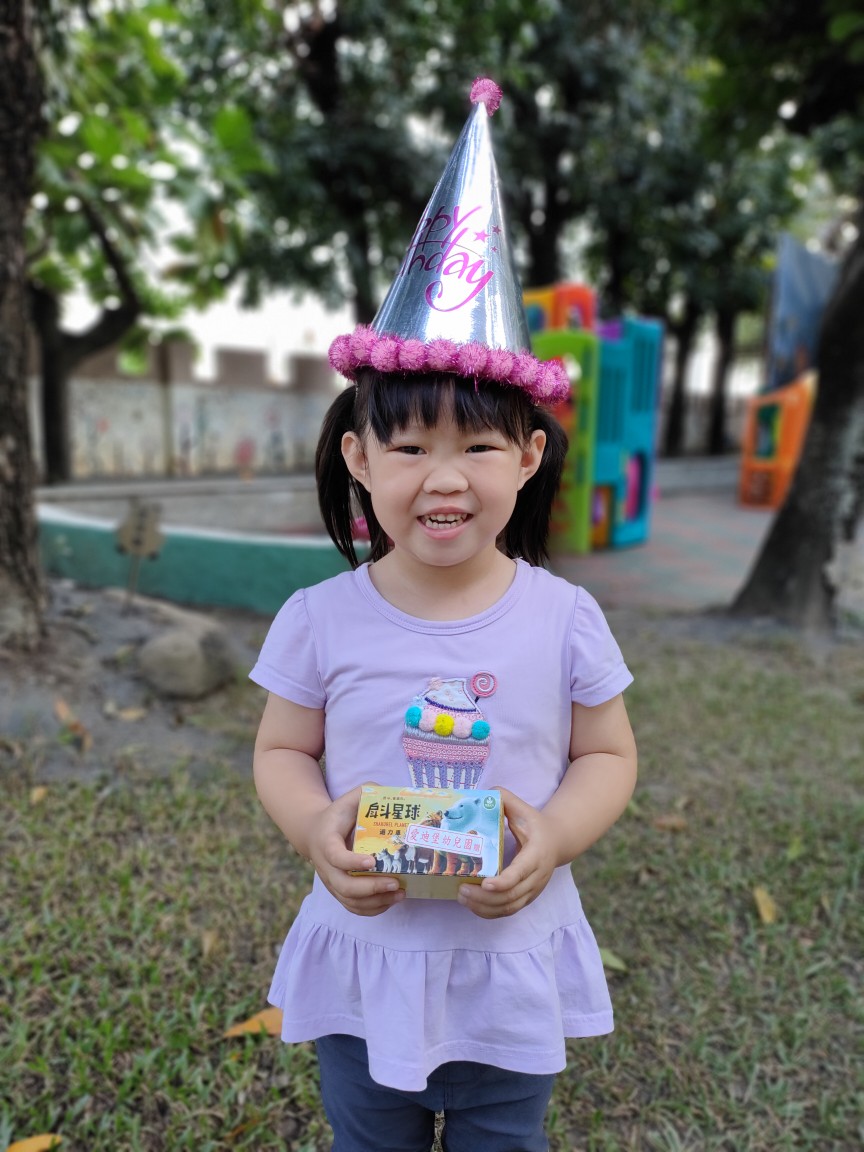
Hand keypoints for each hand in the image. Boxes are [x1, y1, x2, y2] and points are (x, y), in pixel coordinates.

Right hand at [307, 785, 405, 916]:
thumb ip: (367, 791)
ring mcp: (331, 882)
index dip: (352, 862)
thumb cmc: (338, 814)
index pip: (336, 856)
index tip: (372, 862)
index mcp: (326, 841)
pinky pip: (353, 907)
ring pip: (350, 900)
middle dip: (370, 888)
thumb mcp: (349, 799)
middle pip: (343, 886)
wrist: (315, 833)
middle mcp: (325, 866)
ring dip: (376, 901)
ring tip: (400, 893)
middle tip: (395, 882)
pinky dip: (372, 909)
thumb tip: (389, 792)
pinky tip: (391, 900)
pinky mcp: (338, 892)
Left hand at [457, 787, 558, 919]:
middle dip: (485, 897)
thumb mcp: (523, 809)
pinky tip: (472, 905)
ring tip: (462, 897)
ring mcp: (533, 890)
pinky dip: (490, 912)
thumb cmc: (535, 824)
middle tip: (462, 889)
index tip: (485, 883)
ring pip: (509, 907)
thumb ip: (505, 799)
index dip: (503, 882)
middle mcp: (537, 876)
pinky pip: (509, 911)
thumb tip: (484, 794)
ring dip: (484, 907)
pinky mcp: (527, 898)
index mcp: (536, 854)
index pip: (520, 873)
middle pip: (512, 895)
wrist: (558, 842)